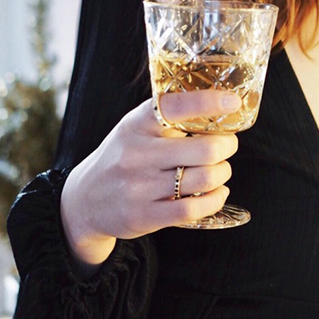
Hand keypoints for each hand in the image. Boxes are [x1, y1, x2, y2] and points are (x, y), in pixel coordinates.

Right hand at [60, 91, 239, 270]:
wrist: (85, 199)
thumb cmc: (123, 155)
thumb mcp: (136, 127)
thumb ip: (169, 117)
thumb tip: (219, 109)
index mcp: (137, 123)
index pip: (176, 106)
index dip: (209, 103)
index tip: (232, 102)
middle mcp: (137, 153)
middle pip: (205, 149)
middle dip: (227, 145)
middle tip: (228, 144)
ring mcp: (140, 187)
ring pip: (205, 178)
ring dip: (223, 172)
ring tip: (221, 169)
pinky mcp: (144, 216)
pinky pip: (194, 208)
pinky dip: (215, 199)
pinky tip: (217, 192)